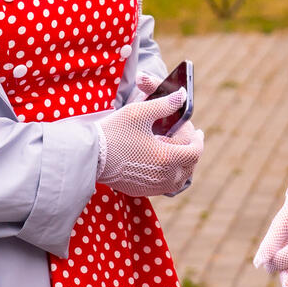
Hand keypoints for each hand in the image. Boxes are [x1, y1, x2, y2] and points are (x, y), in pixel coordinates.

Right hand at [95, 81, 204, 197]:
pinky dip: (169, 177)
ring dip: (182, 167)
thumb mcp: (140, 112)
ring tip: (179, 154)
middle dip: (192, 152)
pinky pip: (163, 187)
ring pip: (178, 181)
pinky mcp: (139, 191)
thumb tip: (183, 95)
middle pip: (189, 167)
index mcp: (166, 157)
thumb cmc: (114, 131)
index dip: (199, 140)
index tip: (198, 132)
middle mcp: (162, 176)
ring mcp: (151, 187)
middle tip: (191, 141)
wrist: (89, 155)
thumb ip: (165, 104)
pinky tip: (162, 166)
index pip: (195, 151)